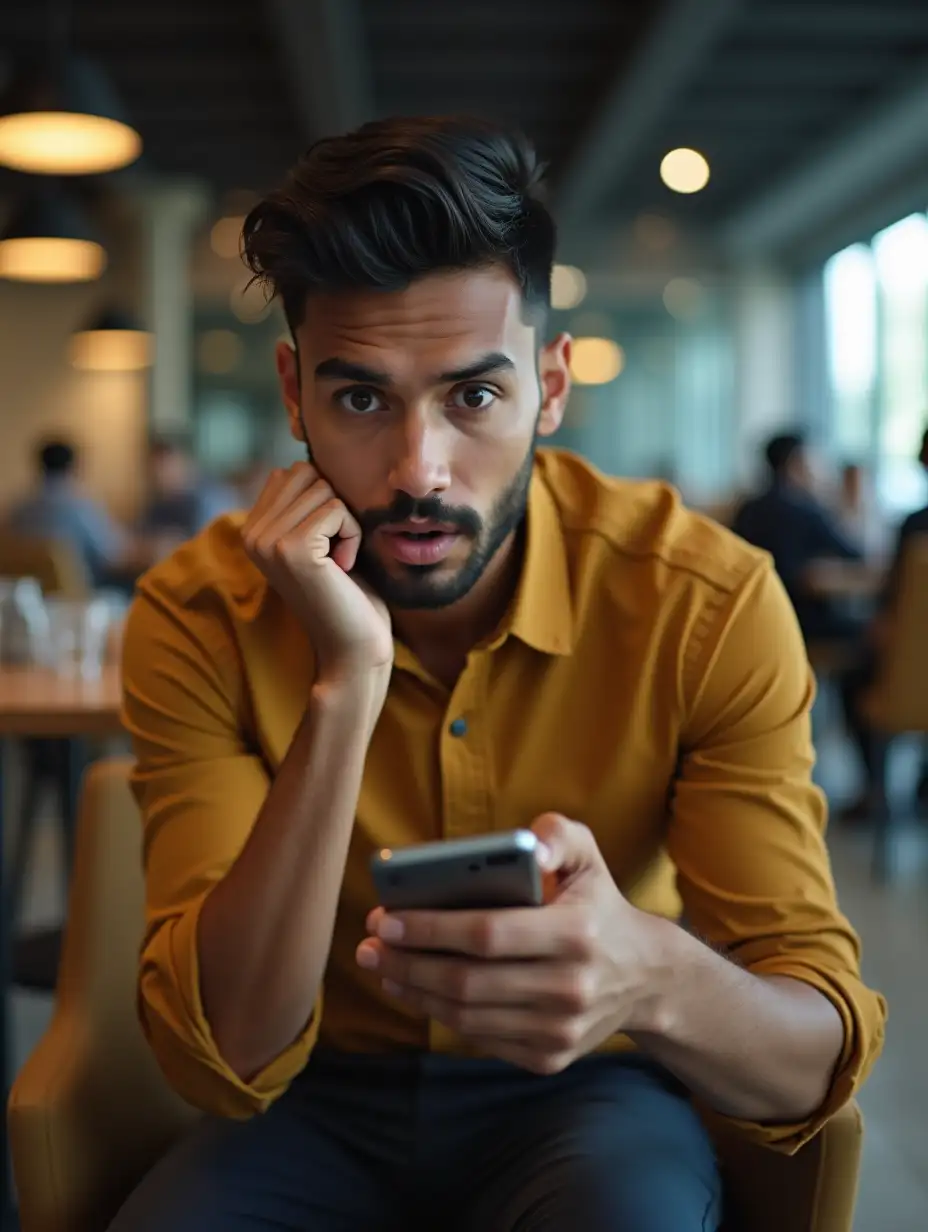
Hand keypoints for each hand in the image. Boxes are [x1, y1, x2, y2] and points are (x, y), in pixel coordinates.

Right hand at [243, 462, 392, 680]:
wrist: (353, 647)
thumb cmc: (348, 592)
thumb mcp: (320, 539)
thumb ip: (304, 503)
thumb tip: (303, 461)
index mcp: (252, 529)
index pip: (292, 472)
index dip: (324, 502)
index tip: (325, 546)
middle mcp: (251, 534)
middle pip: (307, 473)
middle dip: (334, 507)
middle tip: (333, 552)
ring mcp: (267, 541)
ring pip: (324, 489)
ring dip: (346, 523)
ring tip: (337, 562)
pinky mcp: (292, 549)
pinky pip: (337, 509)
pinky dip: (352, 535)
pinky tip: (343, 568)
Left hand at [355, 815, 668, 1074]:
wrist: (645, 976)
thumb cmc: (596, 902)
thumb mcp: (588, 854)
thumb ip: (558, 833)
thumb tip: (526, 848)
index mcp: (577, 933)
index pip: (487, 934)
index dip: (430, 928)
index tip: (384, 917)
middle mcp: (571, 987)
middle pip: (467, 981)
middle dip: (407, 962)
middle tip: (368, 945)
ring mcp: (560, 1030)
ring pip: (466, 1016)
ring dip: (413, 991)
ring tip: (381, 966)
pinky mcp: (550, 1058)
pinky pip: (480, 1039)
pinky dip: (440, 1014)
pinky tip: (414, 990)